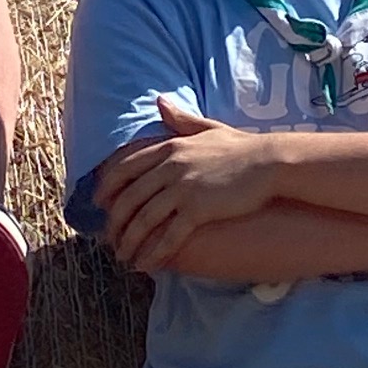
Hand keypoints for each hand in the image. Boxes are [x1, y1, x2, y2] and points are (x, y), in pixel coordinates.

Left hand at [96, 98, 271, 271]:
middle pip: (129, 196)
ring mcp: (183, 187)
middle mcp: (170, 166)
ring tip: (124, 258)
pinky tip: (146, 266)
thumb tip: (159, 101)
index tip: (99, 204)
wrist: (268, 162)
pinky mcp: (198, 209)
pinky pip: (168, 236)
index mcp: (169, 146)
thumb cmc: (241, 147)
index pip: (125, 167)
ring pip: (144, 219)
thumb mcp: (207, 128)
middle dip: (115, 222)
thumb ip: (180, 119)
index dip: (107, 187)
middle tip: (109, 240)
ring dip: (130, 242)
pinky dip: (153, 253)